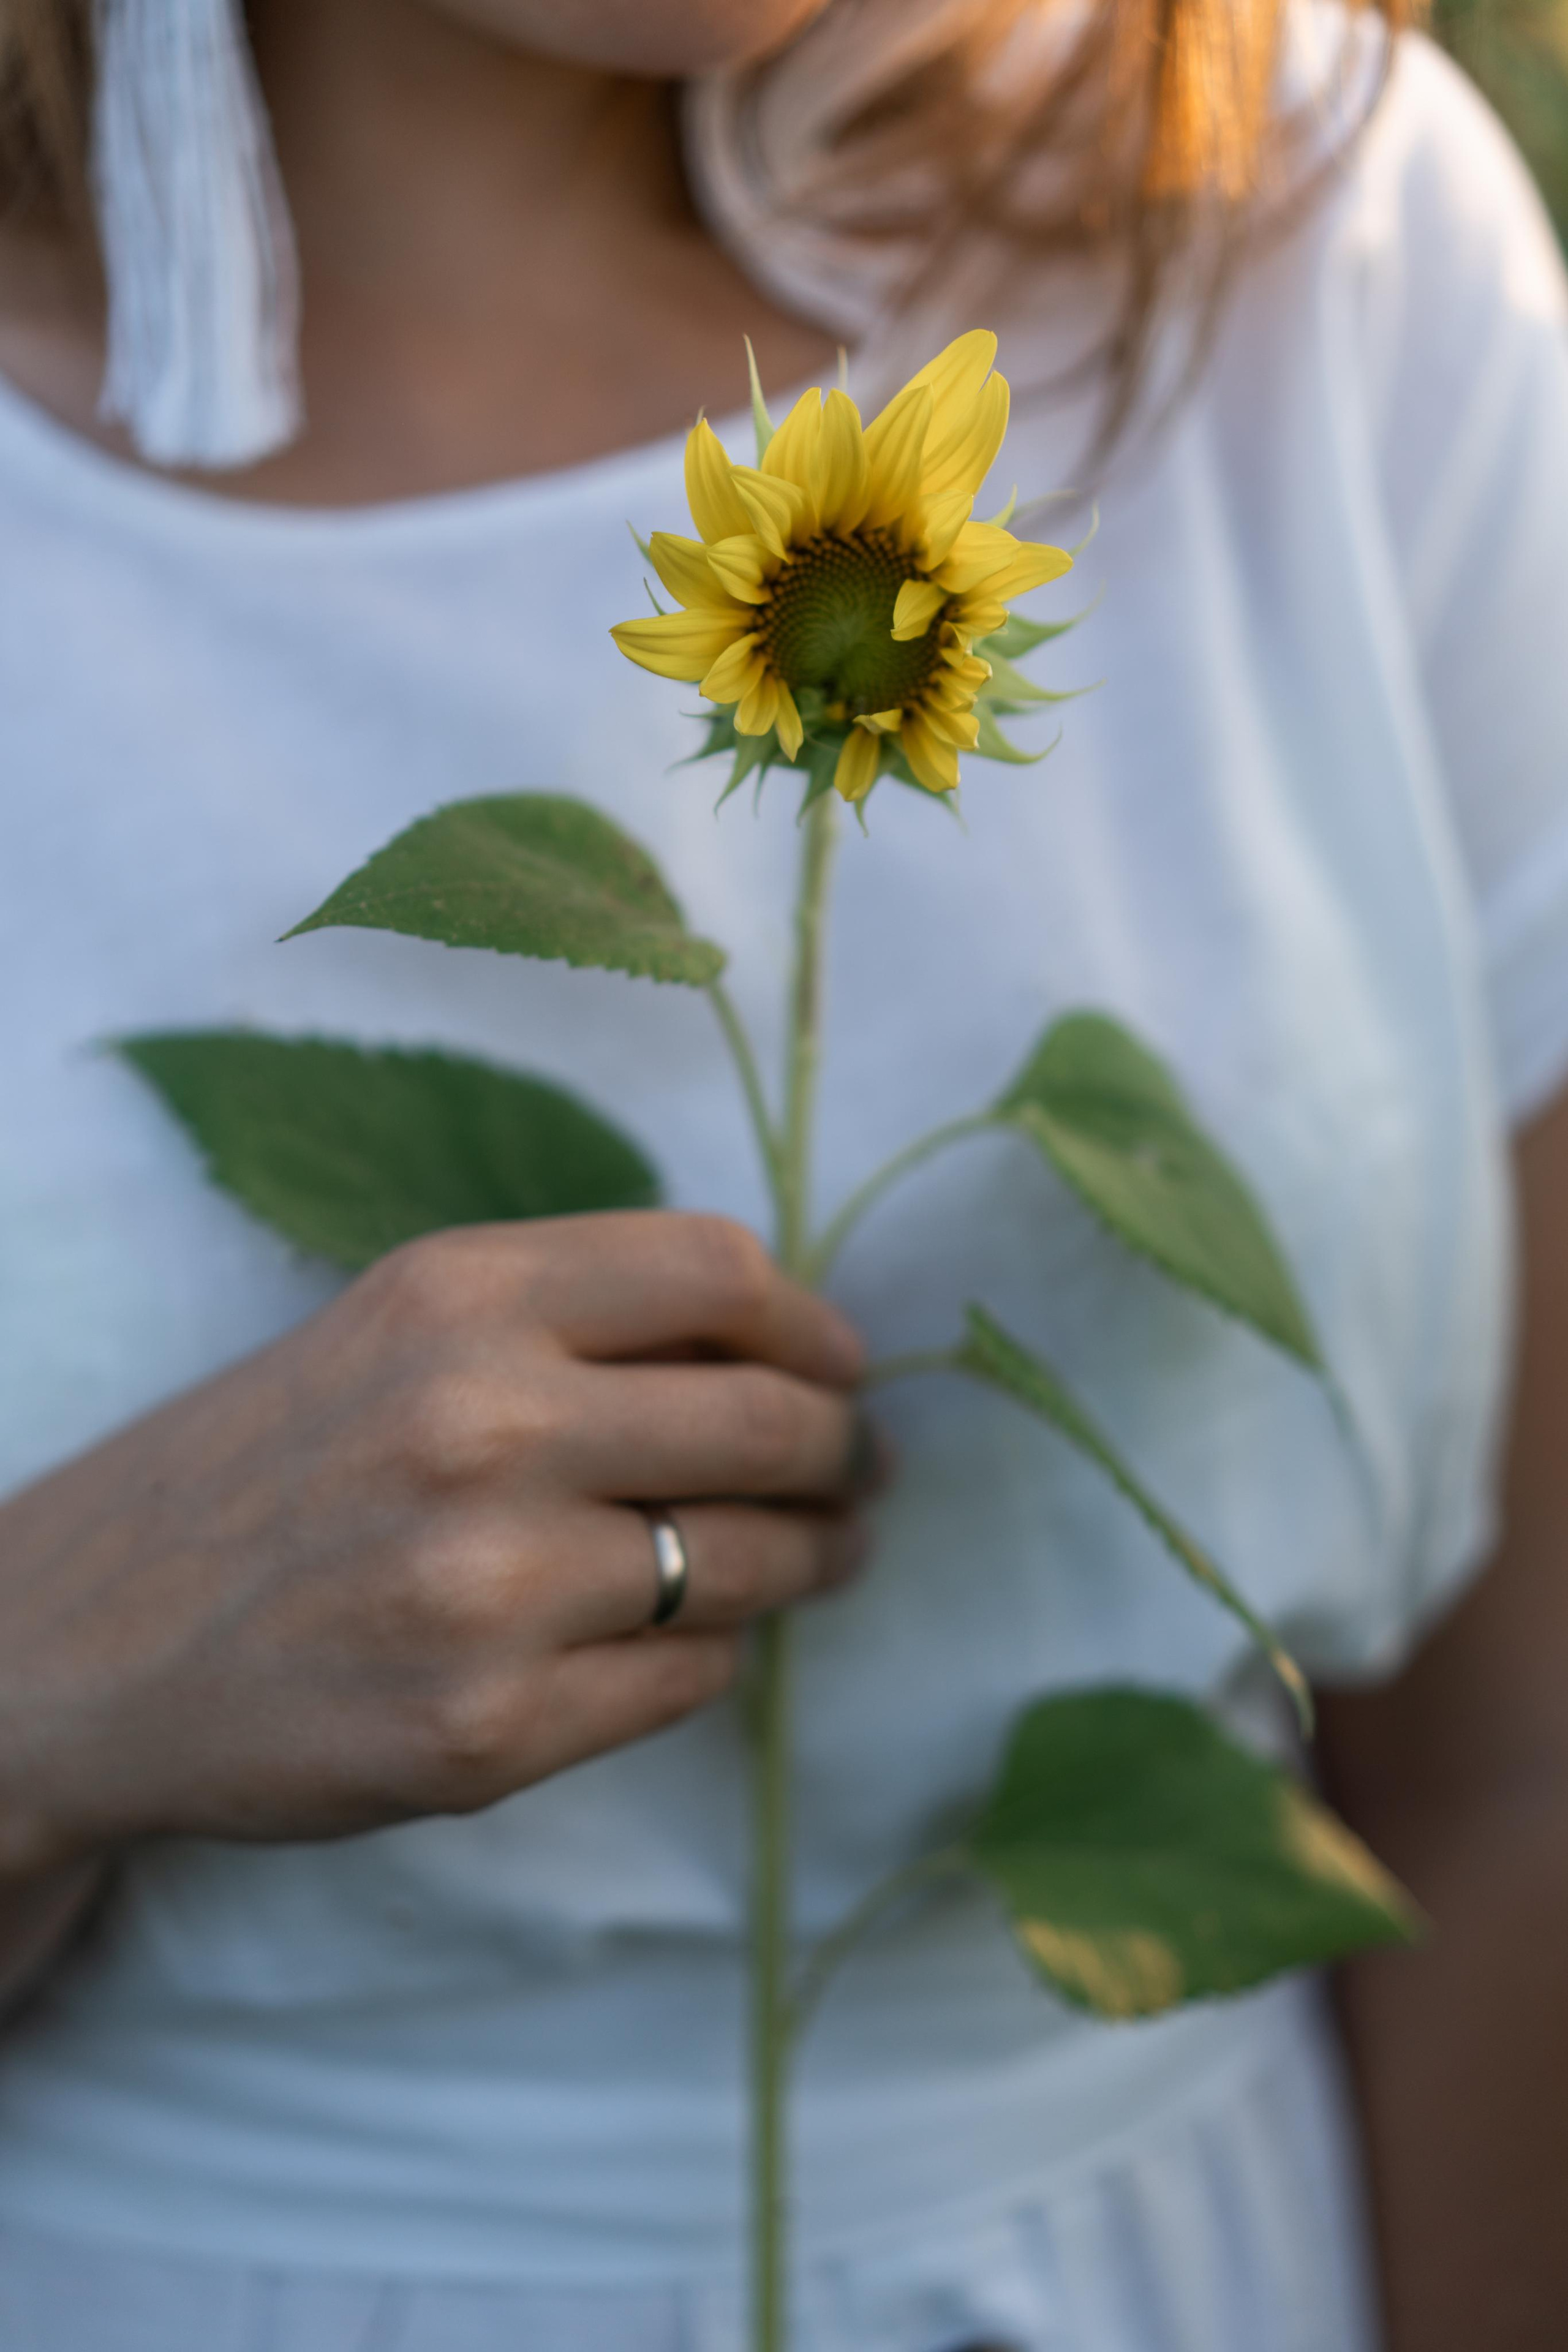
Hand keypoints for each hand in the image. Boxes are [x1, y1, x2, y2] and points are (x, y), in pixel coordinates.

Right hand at [0, 1214, 869, 1880]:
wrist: (90, 1644)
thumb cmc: (270, 1468)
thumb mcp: (396, 1327)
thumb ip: (576, 1312)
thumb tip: (788, 1347)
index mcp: (459, 1297)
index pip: (720, 1271)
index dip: (812, 1322)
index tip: (841, 1365)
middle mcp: (480, 1427)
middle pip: (768, 1418)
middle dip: (844, 1450)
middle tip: (859, 1473)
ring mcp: (486, 1591)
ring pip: (749, 1561)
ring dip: (811, 1558)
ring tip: (820, 1555)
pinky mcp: (487, 1734)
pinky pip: (687, 1676)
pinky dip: (712, 1650)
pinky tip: (688, 1633)